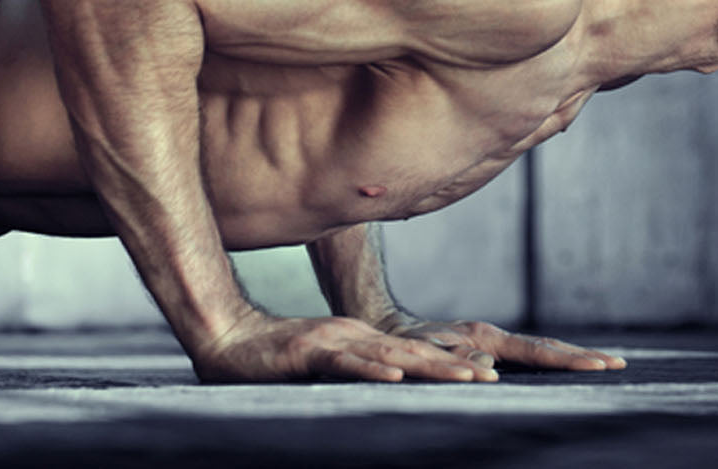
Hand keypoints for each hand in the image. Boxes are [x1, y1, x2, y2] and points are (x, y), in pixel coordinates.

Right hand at [191, 311, 500, 383]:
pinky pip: (343, 362)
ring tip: (464, 378)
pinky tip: (393, 375)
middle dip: (454, 366)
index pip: (414, 354)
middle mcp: (354, 338)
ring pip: (389, 355)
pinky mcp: (308, 352)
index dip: (450, 364)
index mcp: (361, 342)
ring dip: (428, 367)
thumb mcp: (325, 362)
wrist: (225, 338)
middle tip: (492, 378)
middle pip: (413, 353)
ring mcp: (333, 342)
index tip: (486, 375)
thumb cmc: (273, 357)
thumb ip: (355, 368)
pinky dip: (369, 368)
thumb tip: (390, 379)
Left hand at [384, 317, 626, 372]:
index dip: (569, 360)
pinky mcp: (492, 348)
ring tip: (605, 364)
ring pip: (542, 348)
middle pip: (548, 346)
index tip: (598, 365)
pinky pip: (529, 354)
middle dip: (583, 356)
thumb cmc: (403, 345)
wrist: (389, 330)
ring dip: (573, 356)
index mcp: (487, 337)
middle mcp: (496, 337)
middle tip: (618, 365)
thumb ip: (454, 358)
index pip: (537, 351)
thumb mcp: (425, 352)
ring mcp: (496, 341)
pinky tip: (568, 364)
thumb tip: (490, 369)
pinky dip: (554, 358)